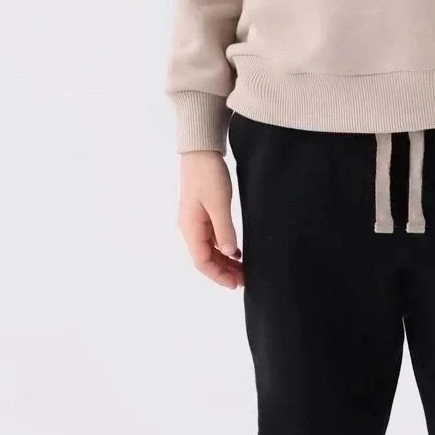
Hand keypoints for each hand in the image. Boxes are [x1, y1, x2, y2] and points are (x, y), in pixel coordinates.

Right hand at [178, 150, 243, 288]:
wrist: (201, 150)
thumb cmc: (208, 175)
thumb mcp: (219, 204)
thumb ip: (224, 230)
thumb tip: (228, 253)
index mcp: (191, 227)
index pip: (202, 261)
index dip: (218, 275)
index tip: (236, 284)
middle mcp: (190, 227)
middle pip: (205, 258)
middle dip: (223, 271)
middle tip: (244, 279)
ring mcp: (196, 221)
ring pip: (209, 249)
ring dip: (224, 261)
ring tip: (243, 269)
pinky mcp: (203, 213)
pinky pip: (212, 238)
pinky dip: (224, 247)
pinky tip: (237, 252)